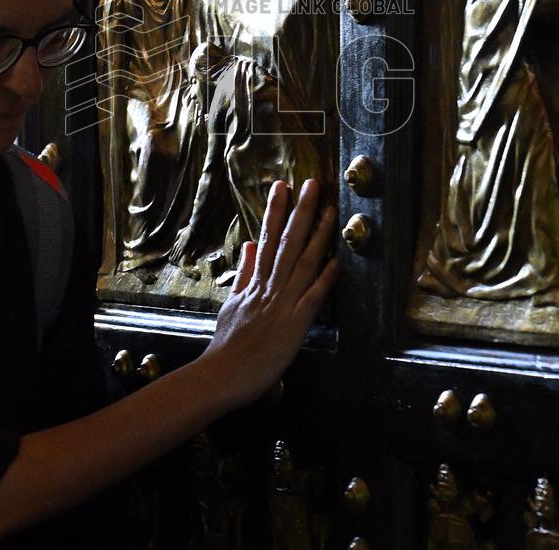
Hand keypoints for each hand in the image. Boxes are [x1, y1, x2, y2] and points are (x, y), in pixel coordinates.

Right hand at [201, 180, 337, 408]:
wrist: (222, 375)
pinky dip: (324, 279)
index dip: (276, 210)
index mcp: (255, 282)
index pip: (267, 238)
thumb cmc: (228, 344)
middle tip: (311, 183)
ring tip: (330, 210)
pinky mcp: (294, 325)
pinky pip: (312, 297)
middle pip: (287, 242)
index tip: (282, 185)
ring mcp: (282, 304)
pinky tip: (336, 261)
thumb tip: (249, 245)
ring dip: (317, 235)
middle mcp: (269, 287)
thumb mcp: (231, 302)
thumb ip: (244, 273)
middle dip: (300, 211)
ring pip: (302, 262)